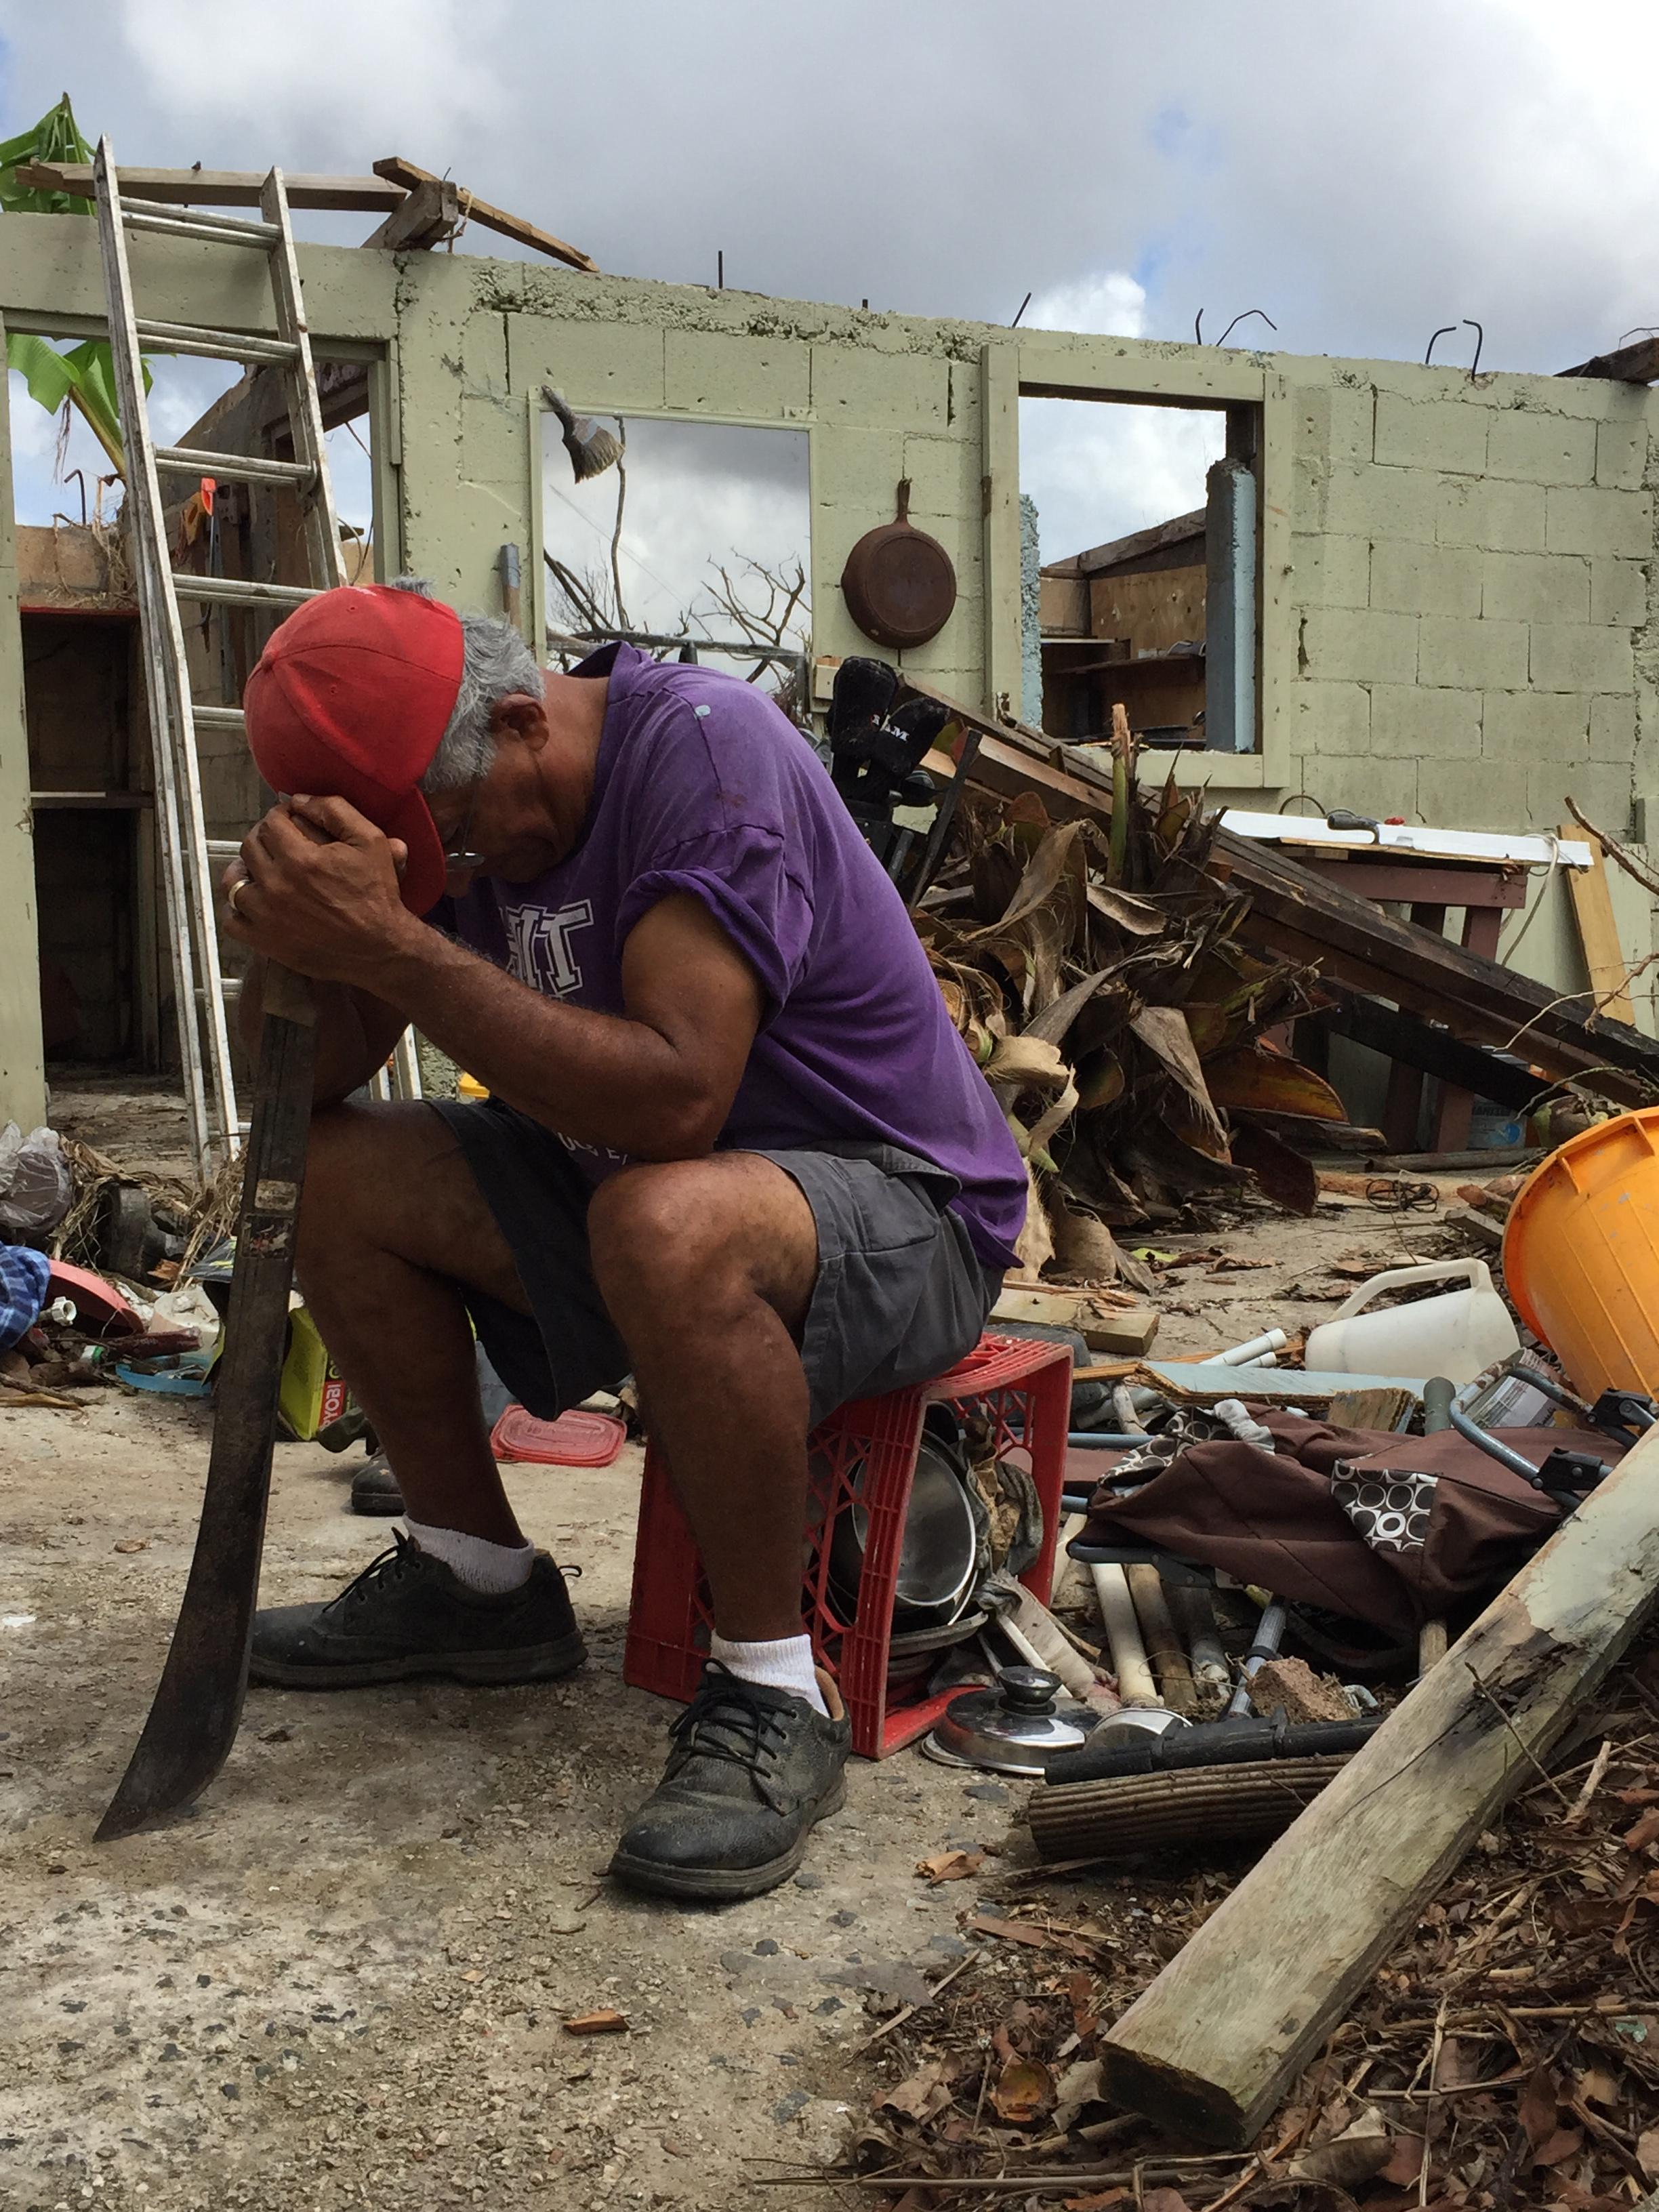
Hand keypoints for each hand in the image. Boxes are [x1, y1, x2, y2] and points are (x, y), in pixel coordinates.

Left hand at [221, 795, 417, 985]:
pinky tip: (257, 904)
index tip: (292, 823)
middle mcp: (276, 885)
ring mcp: (265, 915)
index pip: (271, 822)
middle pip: (249, 847)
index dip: (281, 817)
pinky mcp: (263, 941)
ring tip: (264, 872)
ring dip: (246, 871)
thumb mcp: (370, 842)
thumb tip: (298, 800)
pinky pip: (231, 919)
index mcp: (300, 859)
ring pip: (234, 881)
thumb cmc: (377, 894)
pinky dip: (238, 909)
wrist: (379, 948)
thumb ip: (335, 811)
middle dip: (264, 839)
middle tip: (282, 845)